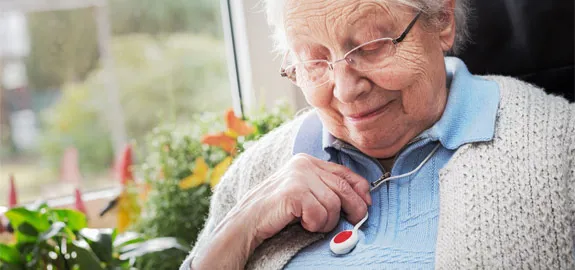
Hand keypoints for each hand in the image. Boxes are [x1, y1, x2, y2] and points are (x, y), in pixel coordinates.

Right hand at [192, 153, 370, 268]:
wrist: (248, 220)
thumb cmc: (278, 210)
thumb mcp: (304, 191)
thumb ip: (326, 188)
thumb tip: (361, 197)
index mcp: (307, 160)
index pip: (345, 172)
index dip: (361, 189)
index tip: (366, 204)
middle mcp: (304, 163)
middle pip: (343, 188)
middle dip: (354, 208)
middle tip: (354, 222)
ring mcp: (298, 176)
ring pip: (334, 204)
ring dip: (326, 221)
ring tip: (311, 223)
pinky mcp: (294, 191)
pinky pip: (321, 214)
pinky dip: (315, 225)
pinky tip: (302, 224)